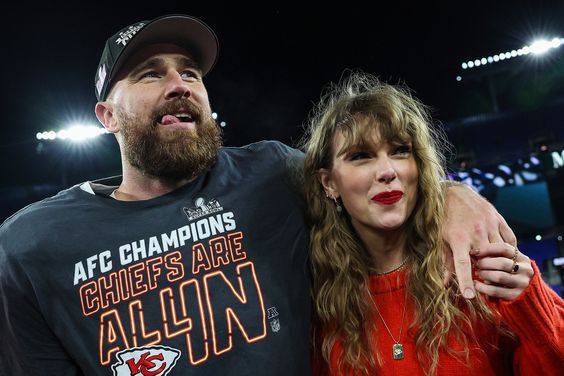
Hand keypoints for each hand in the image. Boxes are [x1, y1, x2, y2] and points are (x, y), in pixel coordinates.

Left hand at [442, 183, 515, 298]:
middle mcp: (475, 233)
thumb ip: (446, 262)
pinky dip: (508, 249)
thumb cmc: (444, 219)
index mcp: (458, 239)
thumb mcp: (440, 239)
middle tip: (482, 274)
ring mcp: (489, 225)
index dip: (465, 282)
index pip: (462, 266)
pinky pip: (510, 240)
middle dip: (485, 271)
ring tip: (492, 264)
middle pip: (486, 260)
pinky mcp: (498, 219)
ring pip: (500, 251)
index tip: (469, 296)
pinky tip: (503, 253)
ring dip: (498, 261)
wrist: (453, 193)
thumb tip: (446, 284)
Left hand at [471, 243, 533, 300]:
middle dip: (485, 263)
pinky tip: (476, 284)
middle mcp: (525, 270)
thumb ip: (495, 256)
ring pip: (499, 276)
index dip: (487, 249)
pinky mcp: (516, 296)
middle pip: (502, 263)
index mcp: (522, 258)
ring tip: (477, 273)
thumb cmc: (507, 273)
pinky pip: (496, 291)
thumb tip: (475, 252)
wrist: (522, 295)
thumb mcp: (507, 262)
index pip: (504, 248)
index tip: (474, 251)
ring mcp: (522, 284)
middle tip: (476, 264)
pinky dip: (482, 287)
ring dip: (484, 274)